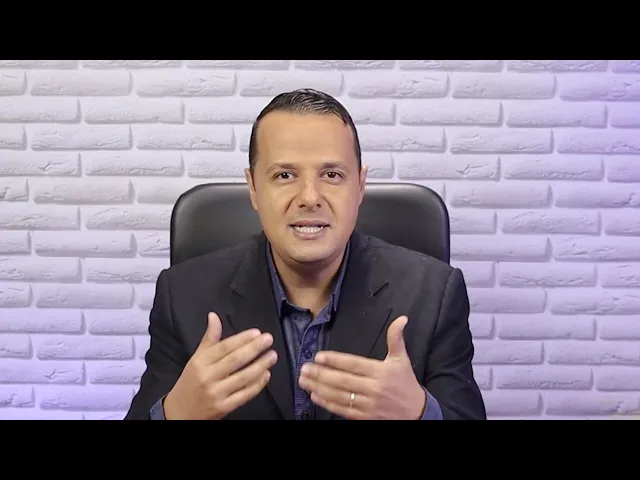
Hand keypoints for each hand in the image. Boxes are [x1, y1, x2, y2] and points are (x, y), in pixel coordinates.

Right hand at [163, 312, 276, 419]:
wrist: (179, 413)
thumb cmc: (190, 382)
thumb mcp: (196, 359)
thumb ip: (209, 339)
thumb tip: (213, 316)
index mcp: (200, 362)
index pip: (224, 348)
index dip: (242, 339)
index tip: (257, 332)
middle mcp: (208, 377)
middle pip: (235, 360)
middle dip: (254, 349)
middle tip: (269, 339)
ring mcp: (216, 393)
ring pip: (243, 377)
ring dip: (260, 365)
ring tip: (272, 355)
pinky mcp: (224, 408)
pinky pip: (244, 394)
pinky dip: (257, 384)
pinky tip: (266, 374)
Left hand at [298, 315, 425, 419]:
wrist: (417, 413)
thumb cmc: (406, 383)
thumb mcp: (402, 359)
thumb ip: (396, 339)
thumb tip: (401, 319)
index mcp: (380, 371)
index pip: (353, 364)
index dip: (335, 360)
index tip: (318, 357)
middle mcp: (373, 388)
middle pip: (342, 380)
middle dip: (321, 374)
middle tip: (304, 368)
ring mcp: (368, 404)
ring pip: (339, 395)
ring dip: (319, 388)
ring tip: (304, 381)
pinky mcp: (365, 417)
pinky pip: (343, 410)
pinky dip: (327, 403)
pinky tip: (315, 396)